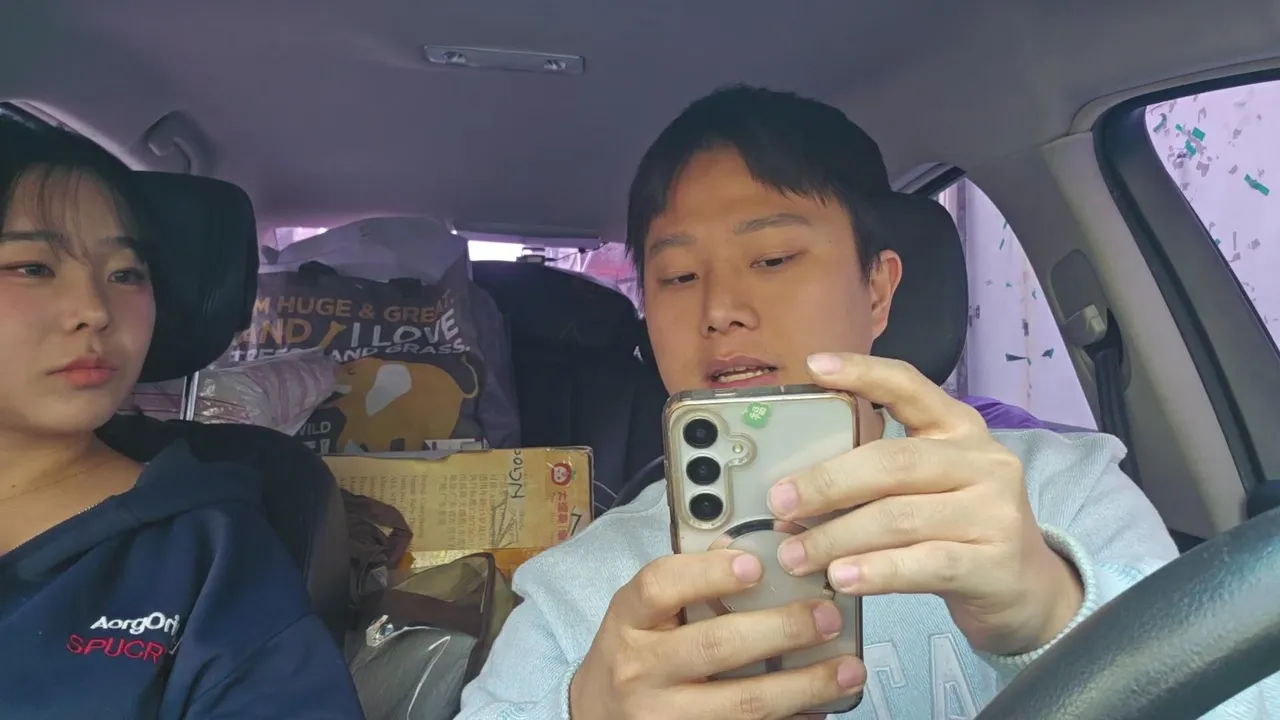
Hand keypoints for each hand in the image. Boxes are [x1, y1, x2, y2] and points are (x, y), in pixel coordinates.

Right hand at [568, 550, 865, 719]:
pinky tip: (821, 706)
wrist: (598, 716)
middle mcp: (640, 669)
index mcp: (629, 620)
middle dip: (782, 629)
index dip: (709, 573)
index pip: (660, 586)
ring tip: (847, 669)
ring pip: (742, 703)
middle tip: (829, 616)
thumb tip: (745, 550)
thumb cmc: (633, 653)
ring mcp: (663, 716)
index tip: (756, 564)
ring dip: (804, 686)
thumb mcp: (643, 613)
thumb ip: (688, 583)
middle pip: (715, 646)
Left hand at [768, 353, 1083, 655]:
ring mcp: (993, 512)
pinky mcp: (994, 562)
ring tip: (794, 555)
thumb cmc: (959, 532)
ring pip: (899, 518)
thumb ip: (874, 480)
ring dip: (836, 537)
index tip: (813, 366)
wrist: (1028, 592)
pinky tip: (841, 578)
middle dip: (827, 482)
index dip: (862, 372)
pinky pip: (923, 563)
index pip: (910, 386)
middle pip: (892, 461)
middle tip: (779, 503)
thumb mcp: (929, 489)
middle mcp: (982, 462)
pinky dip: (875, 571)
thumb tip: (790, 495)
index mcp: (959, 429)